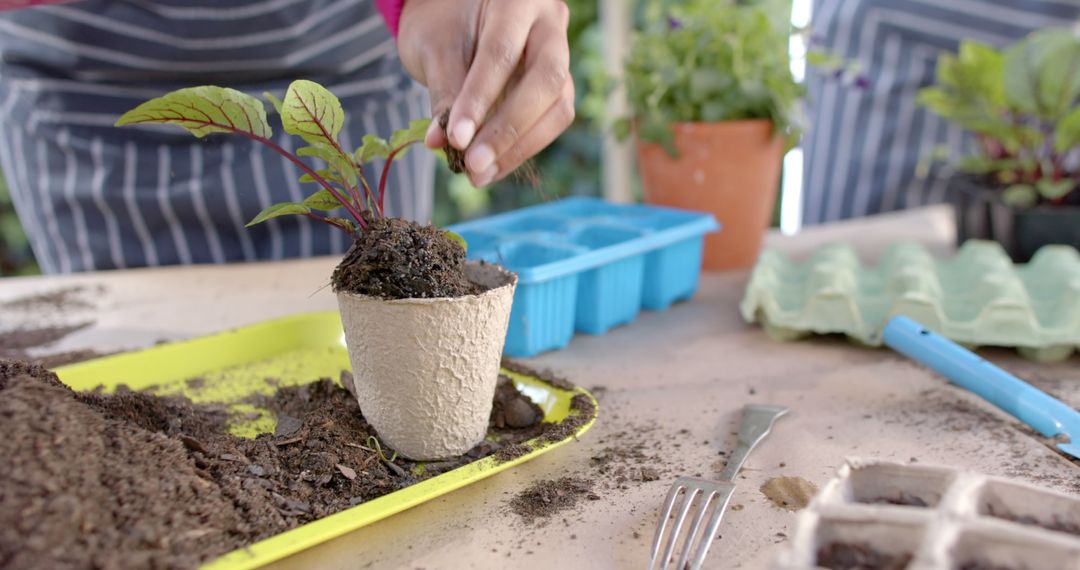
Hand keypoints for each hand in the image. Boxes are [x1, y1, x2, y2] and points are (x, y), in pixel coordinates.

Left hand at [398, 0, 574, 186]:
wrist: (453, 14)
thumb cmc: (442, 23)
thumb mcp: (434, 48)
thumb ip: (444, 91)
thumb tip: (443, 143)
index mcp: (517, 0)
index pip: (501, 53)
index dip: (479, 100)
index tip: (455, 138)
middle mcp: (549, 24)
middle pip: (546, 81)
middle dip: (508, 129)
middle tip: (474, 165)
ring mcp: (560, 57)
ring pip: (557, 108)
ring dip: (518, 148)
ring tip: (479, 174)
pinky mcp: (558, 88)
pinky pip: (551, 122)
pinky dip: (520, 149)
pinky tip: (491, 168)